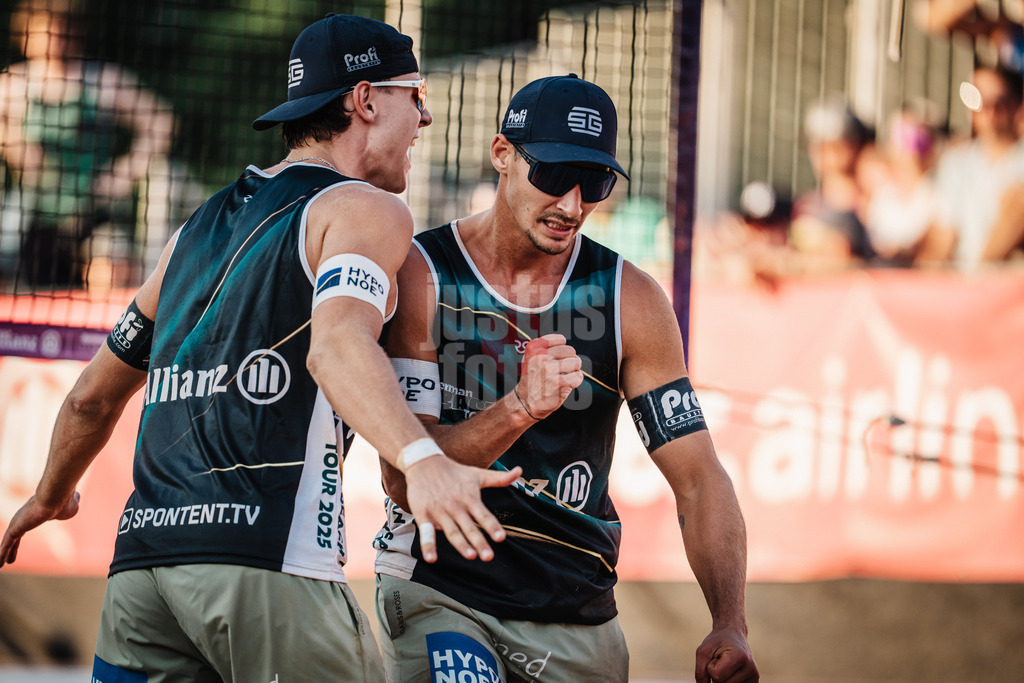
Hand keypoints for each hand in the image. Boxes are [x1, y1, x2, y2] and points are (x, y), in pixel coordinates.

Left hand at [0, 492, 80, 566]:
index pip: (27, 526)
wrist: (56, 497)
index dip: (23, 536)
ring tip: (0, 565)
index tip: (20, 543)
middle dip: (12, 547)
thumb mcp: (71, 508)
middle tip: (10, 558)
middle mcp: (24, 517)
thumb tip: (76, 498)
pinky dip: (2, 554)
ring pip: (8, 542)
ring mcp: (18, 522)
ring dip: (4, 554)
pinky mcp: (14, 528)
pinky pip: (6, 544)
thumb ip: (70, 506)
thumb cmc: (64, 503)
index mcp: (36, 513)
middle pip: (15, 535)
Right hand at [403, 455, 520, 562]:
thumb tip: (520, 471)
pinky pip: (426, 532)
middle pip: (469, 527)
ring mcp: (439, 511)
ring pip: (451, 531)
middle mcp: (455, 505)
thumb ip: (499, 478)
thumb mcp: (477, 474)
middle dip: (479, 542)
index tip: (500, 538)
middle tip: (489, 557)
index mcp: (469, 497)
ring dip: (460, 544)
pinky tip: (432, 559)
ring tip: (471, 556)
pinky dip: (428, 545)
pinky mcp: (423, 514)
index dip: (492, 526)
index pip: (483, 514)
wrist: (423, 462)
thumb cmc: (454, 471)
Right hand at [516, 334, 583, 419]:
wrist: (525, 402)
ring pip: (576, 362)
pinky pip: (578, 376)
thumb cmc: (532, 379)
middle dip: (569, 361)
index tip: (556, 359)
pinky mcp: (558, 382)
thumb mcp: (531, 358)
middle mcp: (541, 356)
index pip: (561, 339)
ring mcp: (550, 369)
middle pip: (571, 351)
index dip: (562, 350)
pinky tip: (565, 385)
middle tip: (560, 371)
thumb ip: (545, 348)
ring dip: (573, 371)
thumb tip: (565, 345)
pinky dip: (575, 381)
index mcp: (534, 347)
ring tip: (562, 378)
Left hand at [695, 627, 758, 682]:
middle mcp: (751, 669)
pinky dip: (728, 682)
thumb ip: (700, 672)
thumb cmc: (717, 642)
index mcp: (740, 657)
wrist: (733, 635)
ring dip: (722, 679)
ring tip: (726, 666)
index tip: (716, 656)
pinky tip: (732, 672)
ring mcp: (755, 677)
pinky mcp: (754, 682)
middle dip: (716, 674)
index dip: (710, 667)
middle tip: (721, 660)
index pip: (717, 676)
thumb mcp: (703, 651)